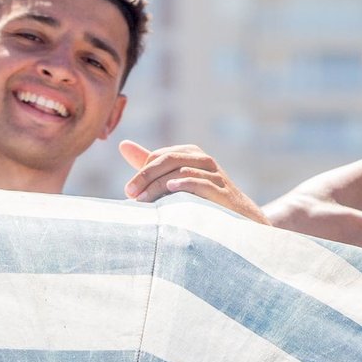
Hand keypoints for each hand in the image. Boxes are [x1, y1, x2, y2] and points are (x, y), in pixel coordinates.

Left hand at [119, 139, 267, 222]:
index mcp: (191, 152)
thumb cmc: (202, 197)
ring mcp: (215, 174)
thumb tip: (123, 144)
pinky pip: (201, 184)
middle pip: (168, 160)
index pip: (159, 156)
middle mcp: (204, 159)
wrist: (238, 217)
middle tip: (129, 194)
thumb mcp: (175, 178)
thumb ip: (150, 164)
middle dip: (145, 176)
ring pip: (180, 172)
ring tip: (142, 202)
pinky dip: (184, 185)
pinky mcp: (222, 190)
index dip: (142, 172)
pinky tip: (170, 190)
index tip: (129, 191)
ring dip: (158, 187)